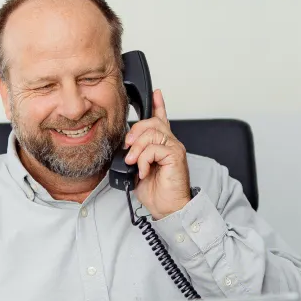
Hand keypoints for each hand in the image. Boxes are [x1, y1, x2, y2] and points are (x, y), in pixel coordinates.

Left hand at [123, 89, 191, 218]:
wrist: (167, 208)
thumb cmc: (156, 191)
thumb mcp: (139, 169)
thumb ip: (136, 154)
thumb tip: (125, 148)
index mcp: (162, 145)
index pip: (161, 119)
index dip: (159, 104)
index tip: (156, 93)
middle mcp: (170, 143)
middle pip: (152, 122)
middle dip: (135, 132)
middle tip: (128, 148)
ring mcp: (174, 148)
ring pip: (152, 133)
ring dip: (137, 148)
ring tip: (134, 162)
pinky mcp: (175, 156)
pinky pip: (154, 148)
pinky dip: (144, 159)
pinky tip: (144, 171)